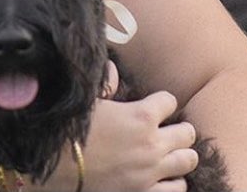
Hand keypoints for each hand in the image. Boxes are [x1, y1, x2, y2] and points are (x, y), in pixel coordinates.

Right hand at [48, 90, 199, 191]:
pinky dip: (174, 182)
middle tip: (171, 130)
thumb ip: (107, 83)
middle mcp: (152, 143)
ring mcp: (152, 171)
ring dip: (181, 155)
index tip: (156, 105)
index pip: (169, 101)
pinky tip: (165, 177)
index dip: (163, 102)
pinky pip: (177, 189)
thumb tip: (112, 67)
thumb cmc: (72, 129)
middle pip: (187, 133)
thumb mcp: (89, 101)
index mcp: (141, 115)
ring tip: (172, 153)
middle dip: (180, 129)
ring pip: (188, 161)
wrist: (58, 167)